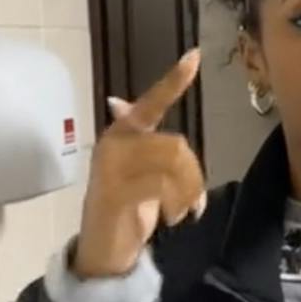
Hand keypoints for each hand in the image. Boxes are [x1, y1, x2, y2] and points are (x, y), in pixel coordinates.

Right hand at [73, 49, 206, 278]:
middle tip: (194, 200)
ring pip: (173, 164)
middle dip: (194, 174)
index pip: (150, 102)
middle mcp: (115, 144)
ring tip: (184, 211)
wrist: (106, 245)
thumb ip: (144, 141)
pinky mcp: (116, 193)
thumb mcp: (140, 170)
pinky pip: (163, 188)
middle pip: (176, 144)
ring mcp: (112, 168)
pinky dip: (180, 205)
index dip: (172, 81)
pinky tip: (177, 218)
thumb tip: (118, 102)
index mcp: (122, 133)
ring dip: (189, 192)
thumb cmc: (129, 205)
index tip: (194, 56)